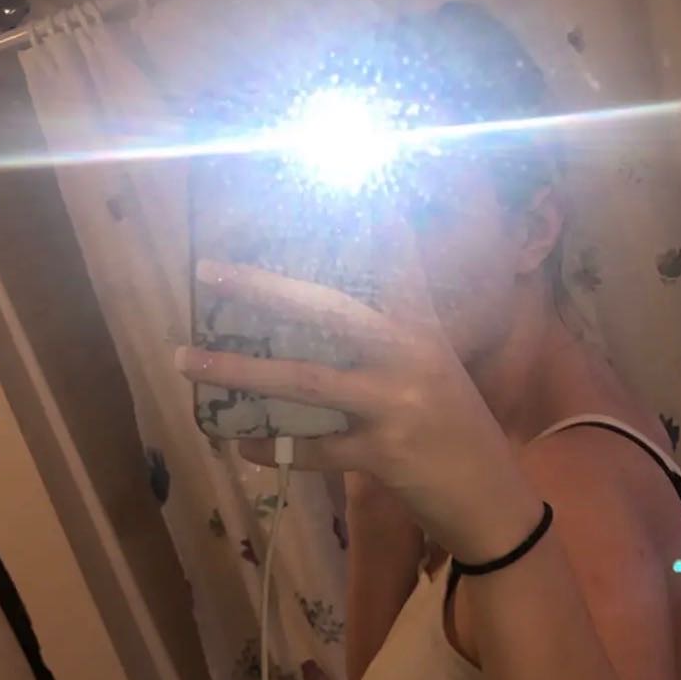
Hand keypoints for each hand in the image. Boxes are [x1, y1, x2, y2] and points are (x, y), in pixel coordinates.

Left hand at [175, 218, 541, 564]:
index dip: (373, 224)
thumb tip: (327, 324)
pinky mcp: (383, 455)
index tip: (345, 178)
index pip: (396, 264)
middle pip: (328, 312)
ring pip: (304, 380)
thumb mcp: (436, 374)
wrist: (493, 501)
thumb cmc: (460, 433)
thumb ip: (392, 346)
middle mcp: (410, 358)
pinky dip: (272, 447)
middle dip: (263, 289)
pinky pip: (311, 448)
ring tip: (187, 360)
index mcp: (424, 331)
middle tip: (208, 270)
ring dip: (240, 369)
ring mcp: (396, 406)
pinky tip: (242, 443)